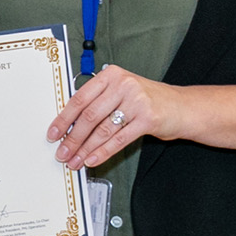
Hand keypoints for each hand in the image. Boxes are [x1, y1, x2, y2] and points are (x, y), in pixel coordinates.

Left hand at [50, 65, 182, 169]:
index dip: (64, 118)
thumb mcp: (121, 91)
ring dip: (85, 148)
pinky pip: (119, 139)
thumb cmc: (147, 99)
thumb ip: (98, 101)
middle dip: (72, 138)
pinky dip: (103, 152)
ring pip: (102, 129)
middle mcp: (123, 85)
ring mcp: (136, 102)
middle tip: (62, 152)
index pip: (80, 98)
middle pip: (89, 115)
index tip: (53, 133)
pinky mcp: (148, 119)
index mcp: (111, 75)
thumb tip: (69, 125)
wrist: (182, 106)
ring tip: (75, 160)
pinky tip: (92, 160)